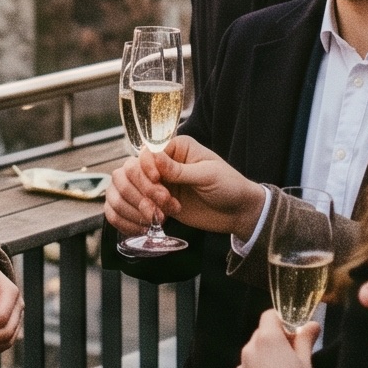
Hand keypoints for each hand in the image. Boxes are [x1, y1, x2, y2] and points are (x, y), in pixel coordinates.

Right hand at [135, 135, 267, 236]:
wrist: (236, 212)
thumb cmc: (229, 186)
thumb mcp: (207, 175)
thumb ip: (180, 170)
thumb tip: (154, 158)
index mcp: (177, 147)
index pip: (147, 151)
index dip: (146, 166)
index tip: (157, 180)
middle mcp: (164, 163)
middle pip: (133, 169)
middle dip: (145, 188)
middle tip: (164, 201)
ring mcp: (160, 183)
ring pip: (131, 188)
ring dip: (142, 203)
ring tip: (162, 215)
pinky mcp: (158, 202)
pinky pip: (137, 205)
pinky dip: (140, 214)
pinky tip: (156, 220)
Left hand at [233, 310, 320, 367]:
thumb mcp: (307, 362)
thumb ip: (306, 339)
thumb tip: (312, 324)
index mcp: (267, 339)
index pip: (269, 315)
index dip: (282, 321)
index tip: (293, 334)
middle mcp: (249, 350)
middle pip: (260, 334)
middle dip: (275, 340)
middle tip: (292, 356)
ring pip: (253, 355)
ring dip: (265, 358)